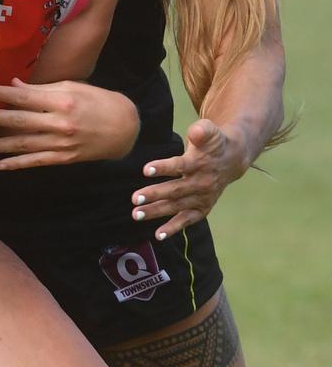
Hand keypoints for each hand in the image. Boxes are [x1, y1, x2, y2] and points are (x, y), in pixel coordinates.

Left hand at [0, 78, 138, 169]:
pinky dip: (18, 164)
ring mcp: (61, 143)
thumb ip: (42, 89)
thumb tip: (15, 87)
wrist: (124, 128)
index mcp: (60, 100)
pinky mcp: (65, 158)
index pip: (22, 97)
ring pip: (23, 145)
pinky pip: (37, 161)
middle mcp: (59, 123)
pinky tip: (1, 164)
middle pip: (18, 121)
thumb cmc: (98, 101)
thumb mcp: (72, 87)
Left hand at [131, 118, 244, 239]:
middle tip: (134, 198)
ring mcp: (202, 198)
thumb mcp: (210, 131)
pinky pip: (186, 220)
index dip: (162, 168)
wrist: (232, 159)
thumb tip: (195, 130)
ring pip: (176, 206)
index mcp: (200, 163)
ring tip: (136, 214)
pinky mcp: (202, 209)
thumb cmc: (213, 142)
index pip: (179, 166)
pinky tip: (157, 235)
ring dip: (156, 211)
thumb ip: (202, 130)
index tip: (145, 170)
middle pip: (175, 190)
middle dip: (154, 194)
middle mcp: (201, 183)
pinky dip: (173, 228)